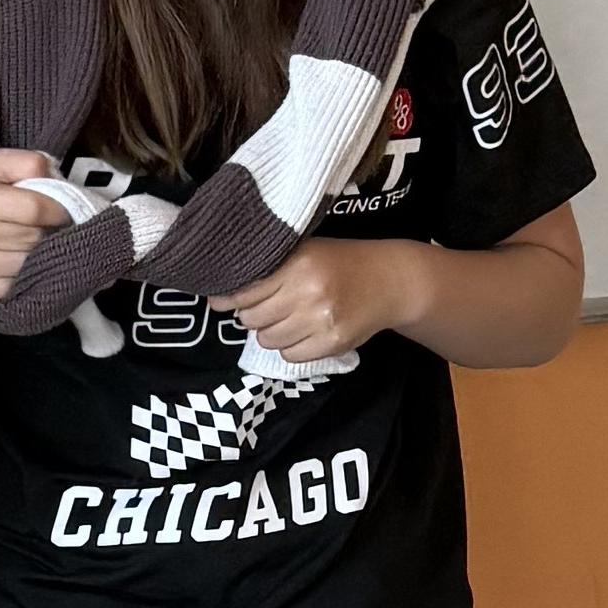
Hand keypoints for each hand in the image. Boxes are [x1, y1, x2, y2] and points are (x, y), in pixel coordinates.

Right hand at [0, 151, 73, 307]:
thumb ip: (25, 163)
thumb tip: (56, 180)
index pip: (33, 208)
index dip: (58, 210)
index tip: (63, 212)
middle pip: (32, 238)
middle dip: (46, 233)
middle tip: (45, 228)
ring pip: (25, 265)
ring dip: (34, 256)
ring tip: (29, 246)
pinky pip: (10, 288)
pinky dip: (19, 278)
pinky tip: (15, 265)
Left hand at [223, 240, 413, 363]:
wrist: (389, 280)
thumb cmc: (338, 264)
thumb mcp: (305, 252)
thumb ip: (267, 269)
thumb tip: (218, 298)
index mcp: (297, 263)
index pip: (244, 291)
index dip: (228, 299)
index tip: (218, 301)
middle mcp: (308, 290)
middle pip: (251, 318)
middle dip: (253, 316)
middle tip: (270, 306)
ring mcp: (321, 319)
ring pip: (268, 340)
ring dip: (273, 332)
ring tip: (291, 317)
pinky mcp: (332, 342)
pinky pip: (290, 355)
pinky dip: (291, 347)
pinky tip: (305, 331)